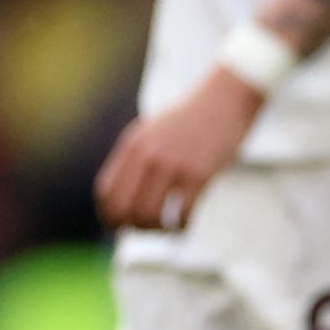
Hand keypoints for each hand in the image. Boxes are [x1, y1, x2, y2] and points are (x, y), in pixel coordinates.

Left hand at [94, 68, 265, 231]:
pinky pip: (183, 214)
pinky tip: (183, 225)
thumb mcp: (150, 131)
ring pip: (150, 215)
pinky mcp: (199, 174)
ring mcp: (173, 165)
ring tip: (165, 228)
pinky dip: (181, 227)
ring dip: (156, 230)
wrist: (224, 99)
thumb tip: (122, 194)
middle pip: (124, 208)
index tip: (116, 226)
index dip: (107, 215)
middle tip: (143, 230)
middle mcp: (148, 156)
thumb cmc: (188, 119)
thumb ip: (135, 157)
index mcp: (132, 145)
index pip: (105, 191)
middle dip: (129, 227)